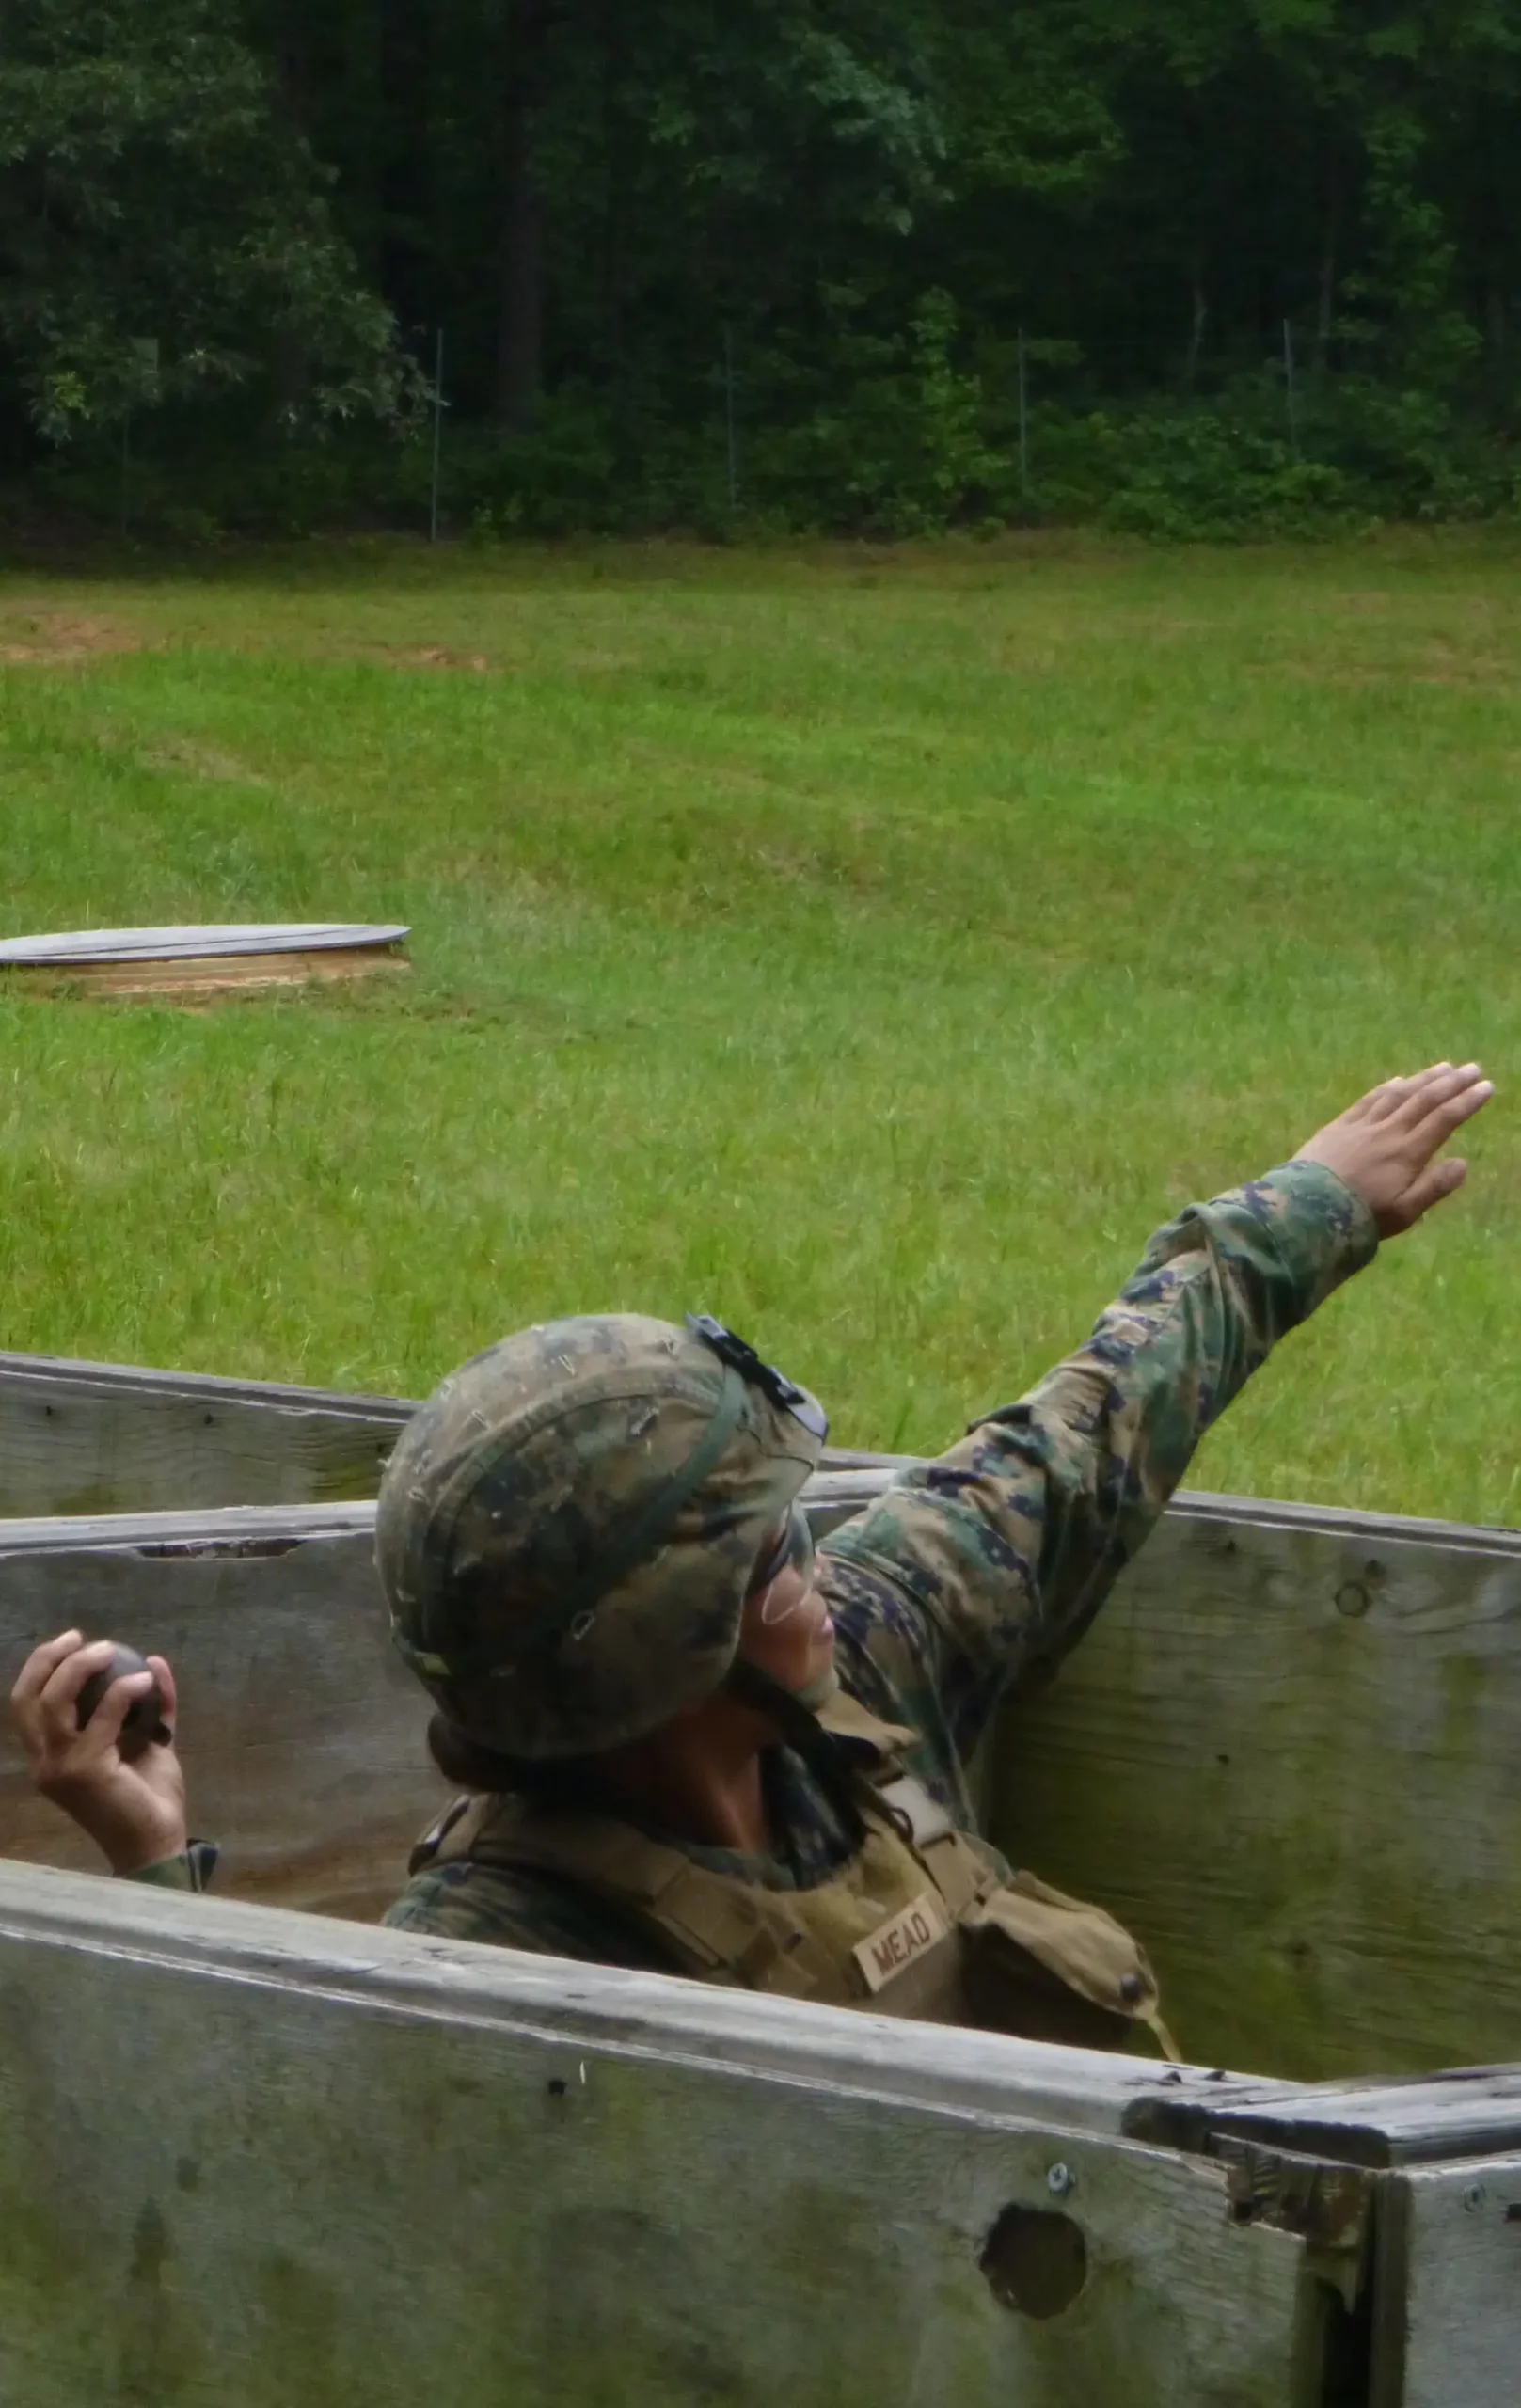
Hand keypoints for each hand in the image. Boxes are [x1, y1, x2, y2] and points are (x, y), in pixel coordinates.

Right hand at [10, 1631, 187, 1874]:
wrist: (157, 1842)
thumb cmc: (147, 1797)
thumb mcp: (148, 1742)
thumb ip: (150, 1705)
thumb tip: (154, 1661)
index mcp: (49, 1757)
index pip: (26, 1705)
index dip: (41, 1667)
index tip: (72, 1641)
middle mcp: (44, 1763)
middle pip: (28, 1698)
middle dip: (49, 1659)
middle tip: (82, 1638)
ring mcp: (60, 1768)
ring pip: (54, 1702)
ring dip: (80, 1667)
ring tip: (110, 1650)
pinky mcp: (86, 1771)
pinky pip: (103, 1716)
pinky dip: (123, 1691)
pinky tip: (146, 1680)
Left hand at [1295, 1061, 1493, 1238]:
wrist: (1306, 1211)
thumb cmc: (1360, 1218)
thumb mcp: (1404, 1213)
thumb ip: (1435, 1187)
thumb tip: (1463, 1164)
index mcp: (1407, 1154)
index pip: (1444, 1120)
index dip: (1467, 1101)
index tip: (1487, 1087)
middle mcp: (1387, 1133)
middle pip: (1424, 1100)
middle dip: (1452, 1083)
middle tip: (1473, 1068)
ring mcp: (1361, 1127)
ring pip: (1398, 1095)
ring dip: (1423, 1079)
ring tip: (1443, 1067)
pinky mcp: (1338, 1127)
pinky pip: (1367, 1101)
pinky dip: (1386, 1088)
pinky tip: (1397, 1081)